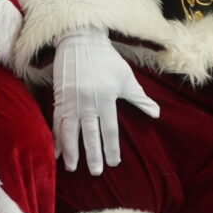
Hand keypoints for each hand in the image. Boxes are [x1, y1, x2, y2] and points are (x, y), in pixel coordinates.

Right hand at [51, 28, 159, 175]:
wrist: (80, 41)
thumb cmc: (107, 60)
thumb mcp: (126, 77)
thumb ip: (140, 98)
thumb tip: (156, 114)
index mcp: (106, 98)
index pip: (109, 129)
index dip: (111, 147)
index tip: (113, 163)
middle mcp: (87, 102)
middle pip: (89, 134)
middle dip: (92, 155)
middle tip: (95, 172)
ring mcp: (71, 101)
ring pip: (70, 131)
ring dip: (70, 151)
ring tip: (72, 167)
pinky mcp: (59, 98)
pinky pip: (56, 122)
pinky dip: (56, 138)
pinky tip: (56, 152)